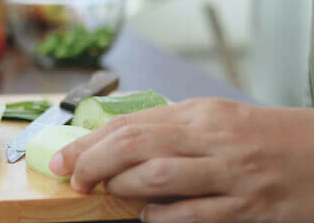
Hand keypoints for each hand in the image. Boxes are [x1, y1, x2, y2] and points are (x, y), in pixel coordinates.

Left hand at [50, 99, 313, 221]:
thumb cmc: (264, 137)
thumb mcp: (216, 120)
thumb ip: (169, 129)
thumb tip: (113, 143)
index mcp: (199, 113)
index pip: (129, 122)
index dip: (87, 141)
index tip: (61, 157)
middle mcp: (212, 138)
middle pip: (134, 144)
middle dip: (92, 161)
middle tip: (71, 178)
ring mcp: (230, 173)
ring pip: (157, 176)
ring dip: (121, 186)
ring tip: (106, 192)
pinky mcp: (248, 208)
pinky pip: (193, 214)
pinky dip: (161, 216)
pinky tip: (148, 216)